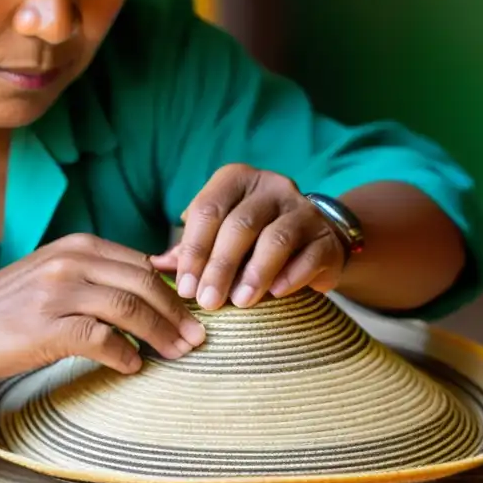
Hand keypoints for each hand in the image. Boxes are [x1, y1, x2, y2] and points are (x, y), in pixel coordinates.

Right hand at [0, 234, 205, 377]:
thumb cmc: (13, 303)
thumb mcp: (56, 272)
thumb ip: (98, 273)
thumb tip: (154, 282)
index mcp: (78, 245)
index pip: (142, 262)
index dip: (174, 288)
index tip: (193, 311)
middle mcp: (70, 262)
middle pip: (143, 282)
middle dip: (176, 312)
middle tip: (197, 337)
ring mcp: (57, 293)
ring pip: (128, 308)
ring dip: (161, 334)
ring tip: (178, 353)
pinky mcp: (46, 326)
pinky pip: (100, 339)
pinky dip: (124, 354)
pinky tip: (133, 365)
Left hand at [151, 164, 345, 310]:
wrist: (311, 238)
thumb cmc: (250, 238)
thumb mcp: (218, 234)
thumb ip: (189, 248)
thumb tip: (155, 265)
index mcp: (235, 179)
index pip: (208, 210)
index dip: (193, 250)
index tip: (184, 287)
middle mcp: (270, 186)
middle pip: (239, 225)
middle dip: (219, 266)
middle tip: (207, 301)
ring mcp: (302, 208)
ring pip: (275, 238)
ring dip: (254, 273)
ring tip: (239, 302)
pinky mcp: (327, 236)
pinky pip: (310, 255)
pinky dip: (291, 276)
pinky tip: (276, 294)